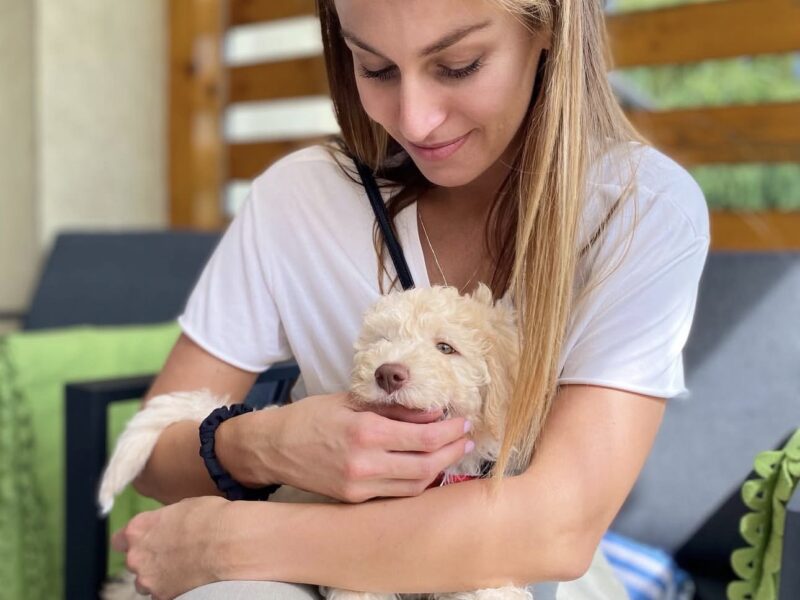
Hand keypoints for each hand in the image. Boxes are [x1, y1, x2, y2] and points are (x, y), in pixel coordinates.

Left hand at [110, 496, 228, 599]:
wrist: (231, 544)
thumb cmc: (212, 518)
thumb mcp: (185, 507)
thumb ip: (166, 521)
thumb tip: (168, 526)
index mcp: (139, 529)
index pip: (119, 539)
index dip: (134, 540)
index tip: (148, 539)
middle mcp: (137, 557)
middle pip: (135, 563)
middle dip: (151, 560)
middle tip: (175, 554)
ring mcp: (149, 582)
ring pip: (148, 582)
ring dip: (160, 577)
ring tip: (185, 569)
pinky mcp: (165, 599)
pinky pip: (164, 596)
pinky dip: (175, 590)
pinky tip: (192, 581)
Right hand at [219, 392, 472, 502]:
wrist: (274, 447)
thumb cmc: (311, 417)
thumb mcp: (351, 401)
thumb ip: (392, 409)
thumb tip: (431, 412)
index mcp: (366, 431)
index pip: (424, 438)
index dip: (450, 431)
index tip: (462, 421)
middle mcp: (365, 463)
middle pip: (426, 465)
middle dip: (452, 452)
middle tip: (466, 439)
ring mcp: (360, 486)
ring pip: (415, 485)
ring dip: (439, 469)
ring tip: (451, 452)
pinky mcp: (354, 499)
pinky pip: (396, 494)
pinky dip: (416, 482)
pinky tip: (426, 467)